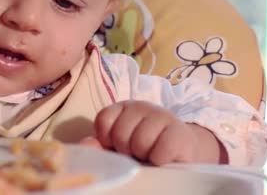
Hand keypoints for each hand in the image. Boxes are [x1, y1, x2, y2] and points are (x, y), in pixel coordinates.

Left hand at [83, 100, 226, 164]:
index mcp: (122, 108)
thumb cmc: (143, 149)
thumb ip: (98, 145)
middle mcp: (141, 106)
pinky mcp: (181, 133)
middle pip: (120, 133)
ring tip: (149, 154)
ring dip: (144, 155)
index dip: (107, 139)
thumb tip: (85, 145)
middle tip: (136, 152)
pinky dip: (159, 160)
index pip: (104, 120)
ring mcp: (162, 116)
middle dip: (126, 149)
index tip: (116, 146)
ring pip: (141, 141)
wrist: (179, 153)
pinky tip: (162, 158)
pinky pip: (161, 150)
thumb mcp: (117, 146)